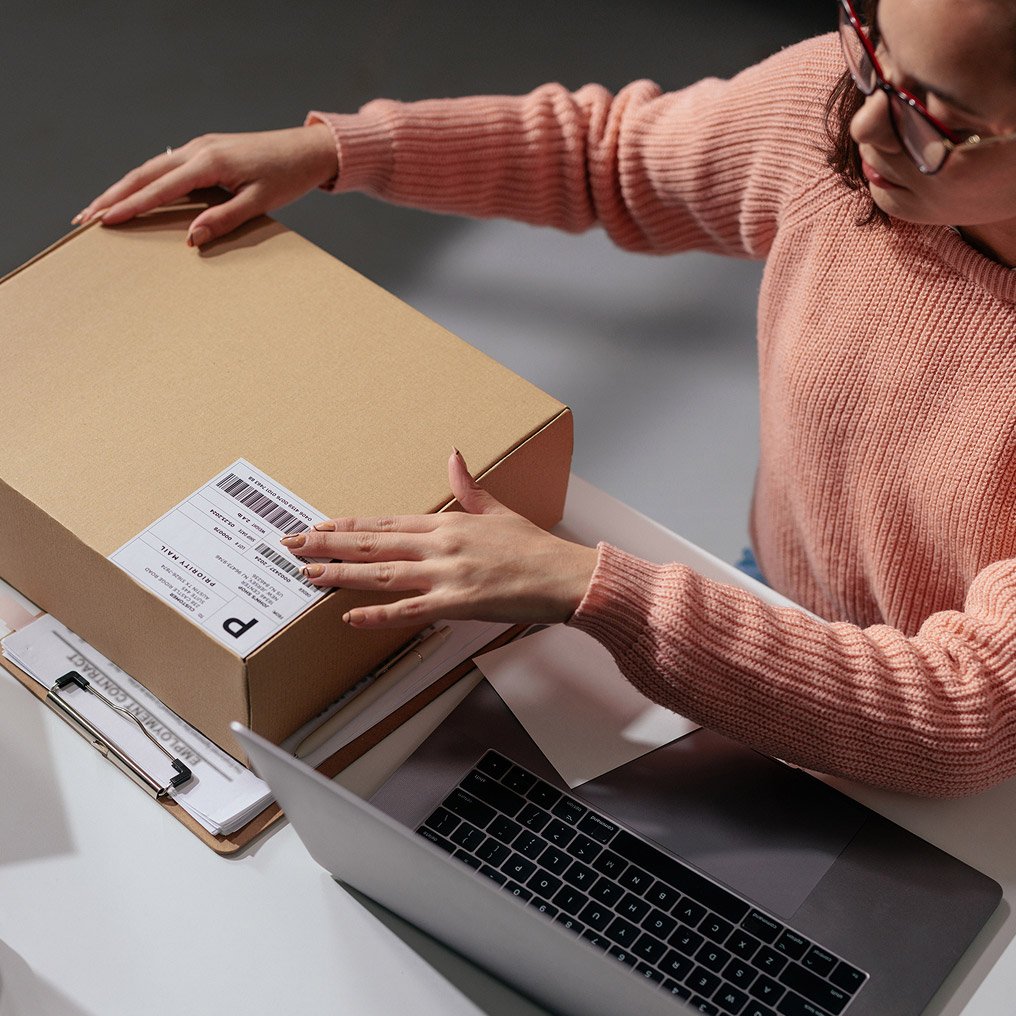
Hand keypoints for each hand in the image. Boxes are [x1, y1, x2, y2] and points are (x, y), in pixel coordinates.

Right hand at [72, 124, 338, 245]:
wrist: (305, 150)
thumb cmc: (287, 177)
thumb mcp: (259, 202)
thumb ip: (224, 219)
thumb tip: (191, 238)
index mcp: (208, 162)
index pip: (159, 187)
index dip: (130, 206)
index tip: (104, 220)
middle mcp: (197, 149)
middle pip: (143, 174)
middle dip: (112, 196)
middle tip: (84, 217)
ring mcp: (199, 147)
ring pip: (151, 168)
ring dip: (123, 188)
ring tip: (99, 208)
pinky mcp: (205, 150)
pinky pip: (166, 166)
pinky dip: (144, 181)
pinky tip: (132, 193)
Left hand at [280, 450, 597, 628]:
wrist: (564, 575)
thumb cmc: (533, 548)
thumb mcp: (497, 511)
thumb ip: (468, 488)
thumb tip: (453, 456)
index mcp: (447, 524)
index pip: (384, 524)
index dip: (347, 526)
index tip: (317, 525)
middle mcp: (439, 545)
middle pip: (373, 544)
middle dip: (328, 544)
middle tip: (291, 545)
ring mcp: (446, 574)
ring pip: (382, 574)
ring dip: (341, 574)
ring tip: (308, 574)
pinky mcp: (457, 602)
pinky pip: (409, 610)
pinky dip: (378, 614)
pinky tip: (350, 616)